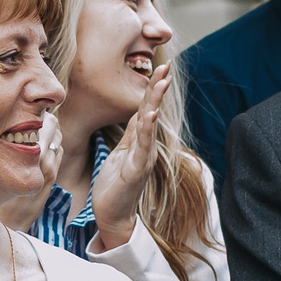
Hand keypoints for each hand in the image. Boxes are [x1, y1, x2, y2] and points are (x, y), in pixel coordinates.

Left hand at [90, 65, 170, 252]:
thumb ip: (132, 134)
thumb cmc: (115, 185)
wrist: (113, 215)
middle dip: (158, 88)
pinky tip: (149, 115)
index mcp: (140, 142)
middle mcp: (146, 147)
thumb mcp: (121, 153)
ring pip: (150, 126)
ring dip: (155, 102)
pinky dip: (146, 130)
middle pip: (152, 112)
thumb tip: (139, 113)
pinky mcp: (135, 171)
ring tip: (161, 82)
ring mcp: (143, 158)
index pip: (147, 109)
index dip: (153, 89)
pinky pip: (141, 147)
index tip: (161, 67)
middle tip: (166, 66)